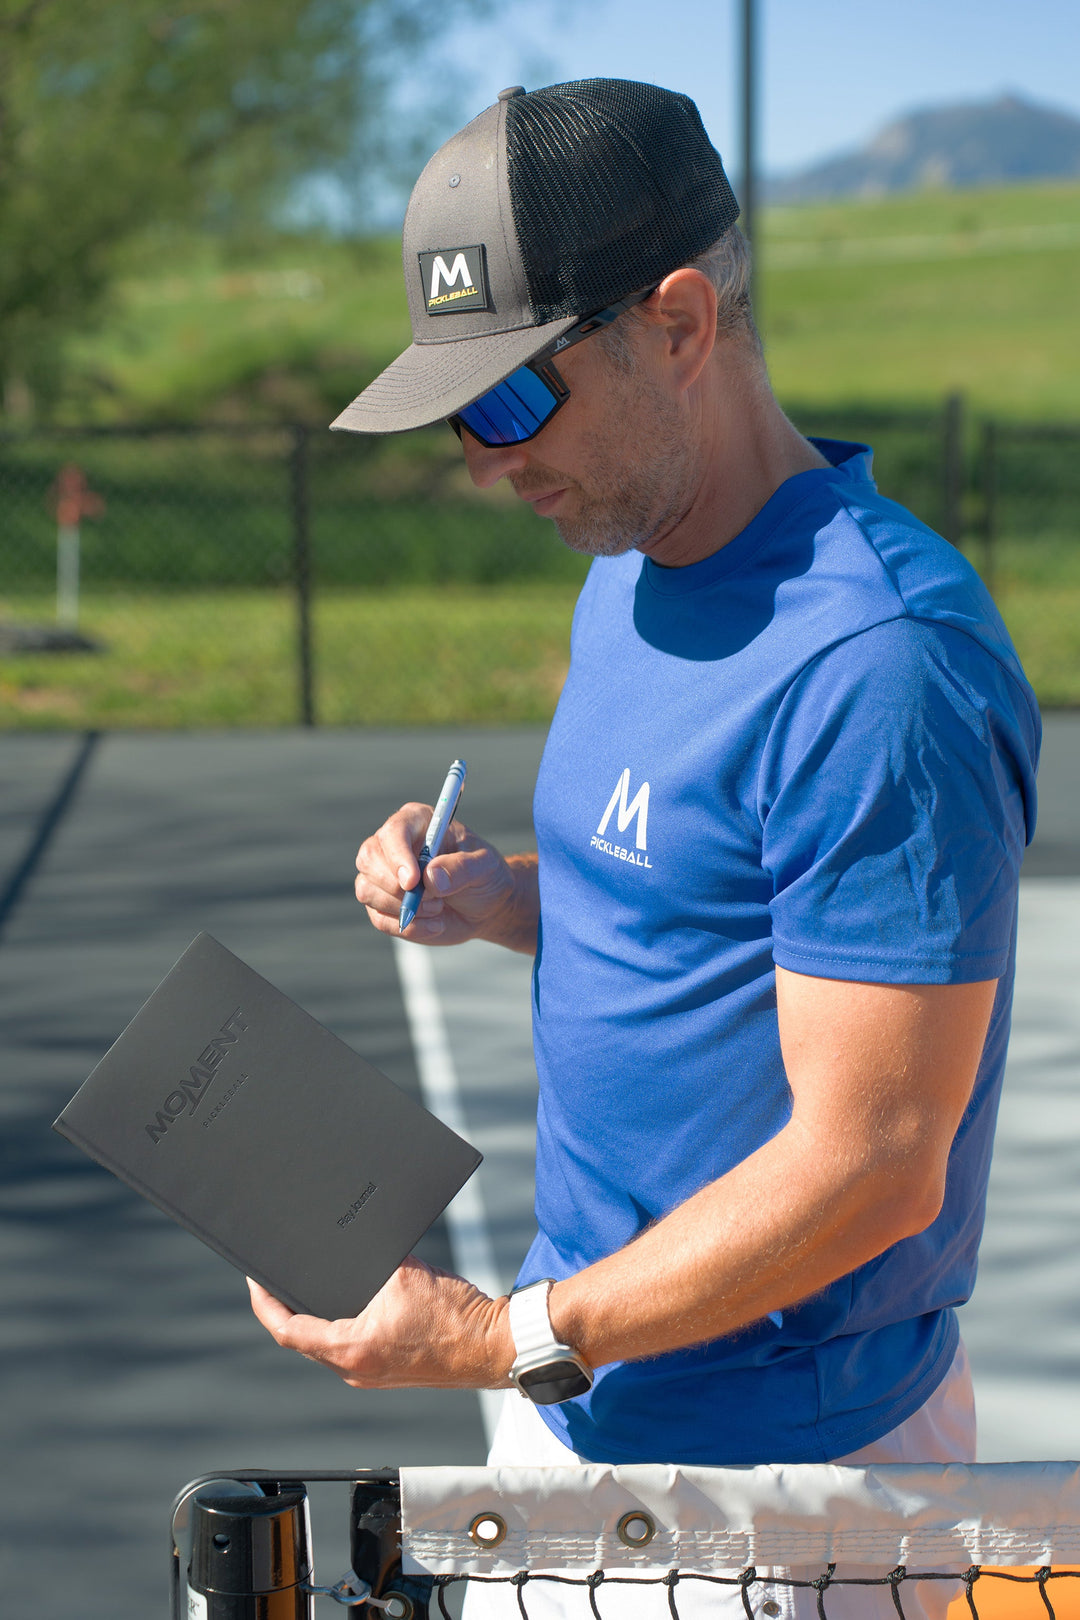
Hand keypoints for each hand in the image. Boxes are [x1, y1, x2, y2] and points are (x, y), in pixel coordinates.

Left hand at [247, 1257, 513, 1388]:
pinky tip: (351, 1302)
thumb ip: (372, 1260)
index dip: (265, 1303)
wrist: (494, 1347)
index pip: (287, 1330)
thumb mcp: (404, 1274)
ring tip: (309, 1287)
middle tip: (278, 1278)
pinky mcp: (389, 1370)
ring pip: (326, 1345)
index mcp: (351, 1350)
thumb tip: (353, 1247)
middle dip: (287, 1308)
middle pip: (303, 1338)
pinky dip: (340, 1325)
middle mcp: (355, 1370)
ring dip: (315, 1317)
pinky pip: (351, 1348)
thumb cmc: (457, 1318)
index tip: (256, 1279)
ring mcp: (372, 1374)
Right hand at [354, 803, 538, 951]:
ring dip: (404, 908)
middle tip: (432, 900)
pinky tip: (436, 924)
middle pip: (368, 858)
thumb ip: (462, 869)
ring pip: (367, 890)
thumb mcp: (485, 868)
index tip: (413, 881)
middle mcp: (393, 845)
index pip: (393, 832)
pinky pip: (379, 919)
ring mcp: (383, 876)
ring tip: (440, 909)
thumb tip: (431, 878)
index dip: (397, 856)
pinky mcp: (383, 905)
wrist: (486, 907)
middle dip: (393, 885)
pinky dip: (409, 927)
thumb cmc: (485, 877)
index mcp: (417, 822)